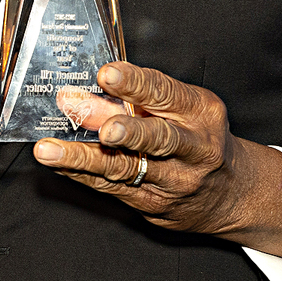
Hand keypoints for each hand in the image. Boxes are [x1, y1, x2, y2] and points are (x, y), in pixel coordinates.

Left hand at [30, 61, 281, 255]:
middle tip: (104, 129)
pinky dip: (83, 175)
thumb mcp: (179, 109)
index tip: (107, 74)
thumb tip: (80, 96)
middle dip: (128, 132)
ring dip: (83, 159)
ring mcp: (176, 182)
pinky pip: (114, 189)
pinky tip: (58, 165)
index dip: (135, 84)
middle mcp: (194, 148)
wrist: (233, 193)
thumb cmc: (198, 137)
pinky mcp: (156, 206)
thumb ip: (133, 100)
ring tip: (48, 152)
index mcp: (200, 113)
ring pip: (126, 168)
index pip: (166, 94)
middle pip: (158, 139)